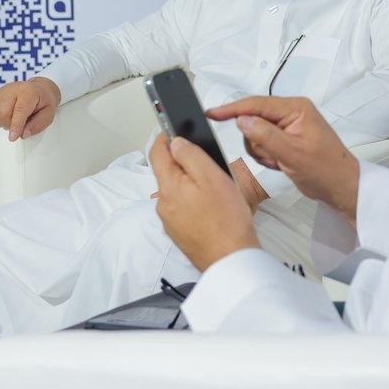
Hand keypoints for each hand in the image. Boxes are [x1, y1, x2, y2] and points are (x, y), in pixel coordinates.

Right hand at [0, 77, 61, 140]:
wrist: (39, 90)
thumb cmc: (44, 101)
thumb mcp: (48, 114)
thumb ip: (37, 125)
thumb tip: (23, 134)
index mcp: (29, 92)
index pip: (19, 110)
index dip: (16, 125)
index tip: (13, 137)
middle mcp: (13, 89)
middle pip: (3, 112)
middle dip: (10, 125)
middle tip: (21, 125)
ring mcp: (2, 91)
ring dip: (2, 122)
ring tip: (14, 120)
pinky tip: (5, 117)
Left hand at [148, 135, 259, 270]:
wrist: (231, 260)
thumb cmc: (227, 221)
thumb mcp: (212, 176)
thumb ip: (190, 154)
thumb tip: (175, 142)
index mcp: (168, 187)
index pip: (157, 152)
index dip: (165, 136)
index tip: (174, 128)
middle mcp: (163, 204)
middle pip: (168, 172)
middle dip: (185, 164)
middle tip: (209, 165)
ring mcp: (170, 221)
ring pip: (177, 191)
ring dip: (191, 185)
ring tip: (216, 192)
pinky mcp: (179, 233)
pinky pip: (183, 209)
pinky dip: (194, 203)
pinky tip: (213, 209)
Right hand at [207, 96, 360, 223]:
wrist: (341, 187)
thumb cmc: (327, 170)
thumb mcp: (292, 154)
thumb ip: (265, 135)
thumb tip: (242, 120)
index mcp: (296, 108)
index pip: (256, 104)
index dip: (232, 109)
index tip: (212, 113)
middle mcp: (291, 112)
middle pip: (254, 119)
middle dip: (258, 142)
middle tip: (274, 157)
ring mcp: (288, 126)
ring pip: (256, 134)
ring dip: (263, 152)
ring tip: (281, 162)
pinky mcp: (285, 138)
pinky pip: (262, 144)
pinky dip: (267, 156)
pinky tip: (282, 164)